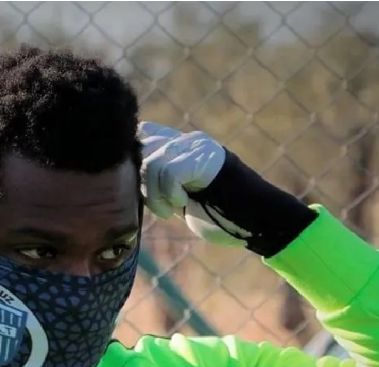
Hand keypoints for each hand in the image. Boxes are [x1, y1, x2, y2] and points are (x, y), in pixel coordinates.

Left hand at [138, 121, 248, 247]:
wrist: (255, 222)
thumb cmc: (217, 215)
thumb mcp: (179, 197)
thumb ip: (157, 182)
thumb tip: (123, 176)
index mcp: (181, 146)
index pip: (143, 132)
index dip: (132, 155)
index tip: (137, 185)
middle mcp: (188, 141)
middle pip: (142, 148)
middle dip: (142, 182)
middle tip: (159, 206)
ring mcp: (197, 147)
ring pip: (152, 162)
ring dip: (155, 195)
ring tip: (170, 210)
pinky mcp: (204, 159)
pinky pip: (169, 172)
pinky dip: (170, 194)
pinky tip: (182, 205)